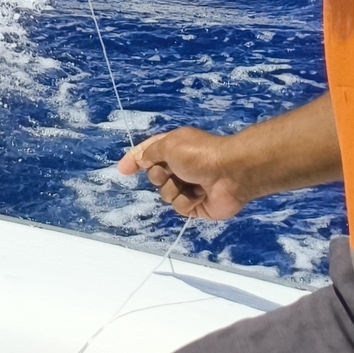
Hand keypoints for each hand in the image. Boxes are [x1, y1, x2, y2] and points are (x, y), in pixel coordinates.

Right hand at [119, 126, 253, 221]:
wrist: (230, 174)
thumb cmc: (199, 154)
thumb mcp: (169, 145)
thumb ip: (150, 153)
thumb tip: (142, 160)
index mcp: (173, 148)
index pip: (148, 154)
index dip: (134, 160)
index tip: (123, 170)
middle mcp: (179, 167)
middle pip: (154, 175)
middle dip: (160, 175)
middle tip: (173, 170)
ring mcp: (188, 186)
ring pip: (165, 193)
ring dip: (175, 189)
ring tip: (191, 184)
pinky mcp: (196, 205)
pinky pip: (179, 207)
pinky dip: (187, 201)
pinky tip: (200, 195)